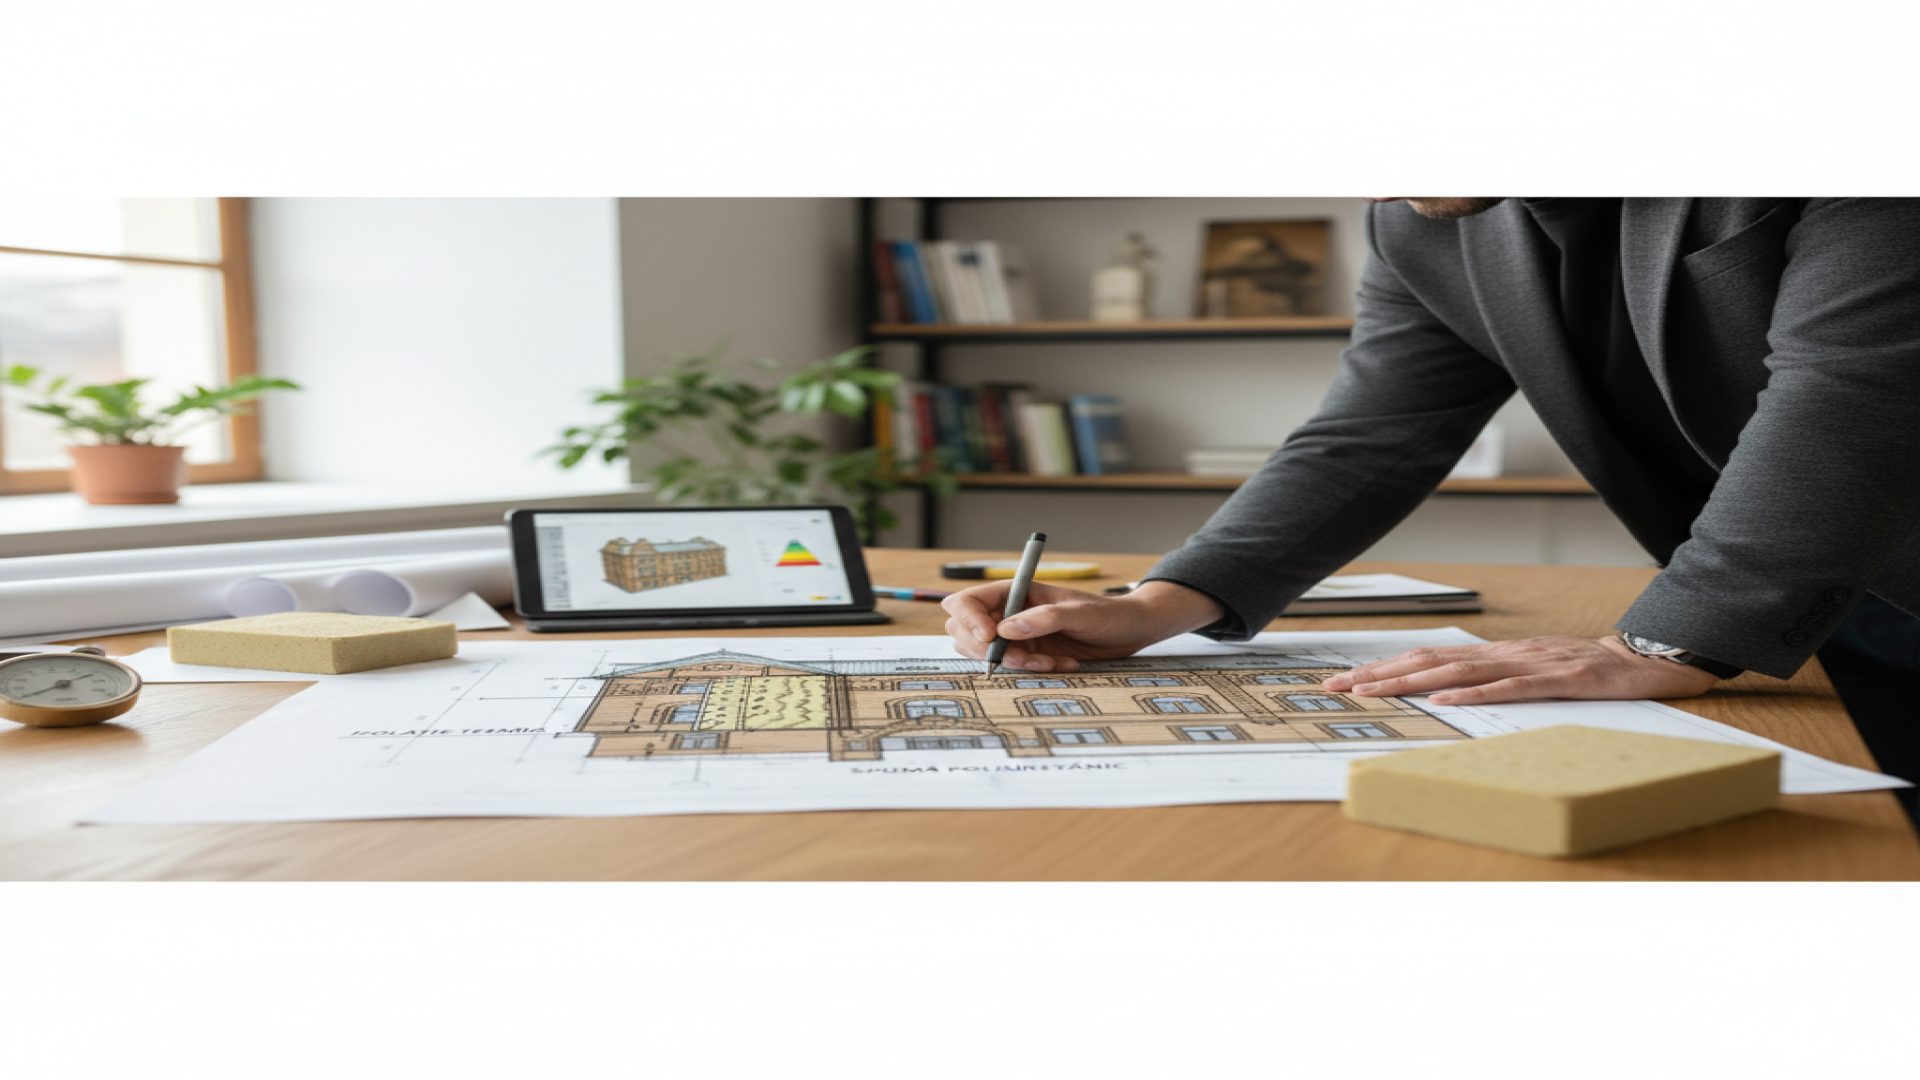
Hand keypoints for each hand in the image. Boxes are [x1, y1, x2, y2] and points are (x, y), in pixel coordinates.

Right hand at [941, 580, 1225, 671]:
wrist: (1130, 631)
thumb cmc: (1108, 613)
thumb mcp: (1080, 612)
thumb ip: (1045, 618)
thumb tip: (1007, 629)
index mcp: (1015, 591)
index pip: (968, 601)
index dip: (969, 619)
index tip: (989, 637)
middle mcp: (1008, 612)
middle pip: (965, 631)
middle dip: (988, 649)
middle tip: (1021, 658)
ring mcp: (1016, 635)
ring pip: (984, 654)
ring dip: (1012, 663)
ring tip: (1049, 661)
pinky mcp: (1028, 654)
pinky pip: (1012, 668)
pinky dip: (1032, 671)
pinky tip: (1060, 664)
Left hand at [1319, 635, 1722, 704]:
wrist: (1643, 661)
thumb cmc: (1584, 672)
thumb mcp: (1531, 672)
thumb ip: (1492, 679)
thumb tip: (1444, 692)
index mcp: (1494, 654)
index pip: (1428, 659)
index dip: (1384, 668)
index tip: (1344, 681)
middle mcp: (1504, 653)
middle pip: (1430, 662)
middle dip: (1380, 674)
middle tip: (1337, 687)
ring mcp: (1529, 664)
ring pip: (1459, 671)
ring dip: (1411, 682)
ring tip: (1374, 691)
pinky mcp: (1556, 679)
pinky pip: (1509, 687)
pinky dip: (1474, 694)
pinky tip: (1445, 700)